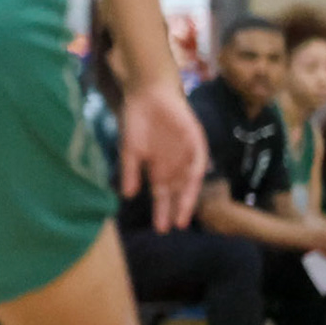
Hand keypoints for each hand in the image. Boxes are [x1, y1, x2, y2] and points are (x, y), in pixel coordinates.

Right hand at [119, 81, 207, 231]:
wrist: (147, 95)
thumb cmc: (137, 121)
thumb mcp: (130, 151)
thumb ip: (130, 172)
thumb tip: (127, 196)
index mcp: (159, 168)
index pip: (163, 194)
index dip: (163, 210)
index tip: (161, 228)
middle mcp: (175, 165)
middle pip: (178, 191)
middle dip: (176, 208)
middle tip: (174, 226)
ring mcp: (187, 153)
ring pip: (189, 179)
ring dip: (187, 195)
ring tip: (184, 212)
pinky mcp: (195, 139)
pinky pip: (199, 158)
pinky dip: (196, 169)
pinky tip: (192, 180)